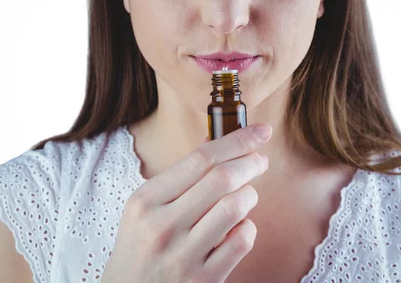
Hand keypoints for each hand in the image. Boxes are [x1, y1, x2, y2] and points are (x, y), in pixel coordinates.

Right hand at [101, 124, 271, 282]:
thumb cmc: (141, 247)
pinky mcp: (202, 280)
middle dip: (250, 163)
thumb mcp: (145, 209)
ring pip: (235, 207)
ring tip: (246, 195)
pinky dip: (248, 227)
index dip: (237, 141)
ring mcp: (182, 256)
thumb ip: (179, 180)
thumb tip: (221, 147)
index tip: (259, 132)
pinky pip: (241, 241)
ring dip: (250, 195)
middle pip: (222, 179)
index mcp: (146, 201)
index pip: (200, 159)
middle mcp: (162, 226)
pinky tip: (239, 226)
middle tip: (260, 161)